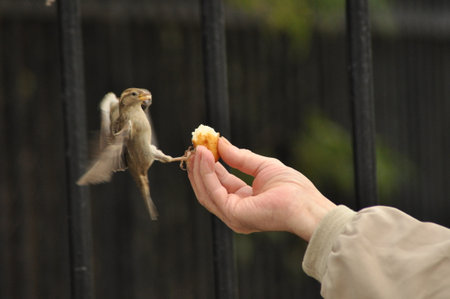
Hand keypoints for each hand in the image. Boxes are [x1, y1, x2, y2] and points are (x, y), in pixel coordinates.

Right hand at [187, 137, 335, 241]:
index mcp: (242, 202)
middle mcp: (234, 212)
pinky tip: (206, 156)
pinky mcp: (232, 214)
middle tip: (194, 147)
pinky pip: (213, 191)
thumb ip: (240, 157)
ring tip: (197, 148)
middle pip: (208, 189)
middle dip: (199, 168)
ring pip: (206, 191)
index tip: (202, 148)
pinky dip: (207, 173)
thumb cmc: (292, 188)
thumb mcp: (262, 166)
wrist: (305, 204)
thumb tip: (220, 143)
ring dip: (199, 169)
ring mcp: (232, 216)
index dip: (209, 166)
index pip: (219, 184)